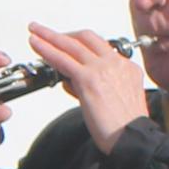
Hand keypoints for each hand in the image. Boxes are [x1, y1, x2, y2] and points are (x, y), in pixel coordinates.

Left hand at [32, 22, 155, 149]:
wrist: (133, 138)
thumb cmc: (126, 127)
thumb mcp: (117, 99)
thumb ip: (96, 85)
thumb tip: (73, 81)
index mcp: (127, 68)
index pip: (100, 47)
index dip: (79, 43)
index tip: (66, 43)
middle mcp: (116, 63)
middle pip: (86, 38)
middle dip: (63, 33)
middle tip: (46, 31)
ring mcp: (102, 69)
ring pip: (72, 45)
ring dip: (50, 36)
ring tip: (35, 31)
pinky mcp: (89, 79)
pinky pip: (63, 59)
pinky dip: (46, 50)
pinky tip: (36, 45)